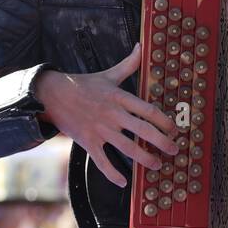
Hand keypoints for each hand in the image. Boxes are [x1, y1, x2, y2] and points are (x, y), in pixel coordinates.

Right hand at [36, 43, 178, 187]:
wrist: (52, 94)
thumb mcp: (108, 74)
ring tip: (157, 166)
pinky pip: (102, 161)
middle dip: (161, 142)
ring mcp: (100, 129)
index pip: (148, 110)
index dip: (164, 121)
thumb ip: (129, 64)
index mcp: (119, 97)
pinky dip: (112, 173)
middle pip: (142, 130)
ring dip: (144, 158)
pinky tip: (123, 182)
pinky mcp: (88, 141)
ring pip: (126, 147)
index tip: (175, 129)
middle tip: (174, 150)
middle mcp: (112, 114)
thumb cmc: (84, 84)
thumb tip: (141, 45)